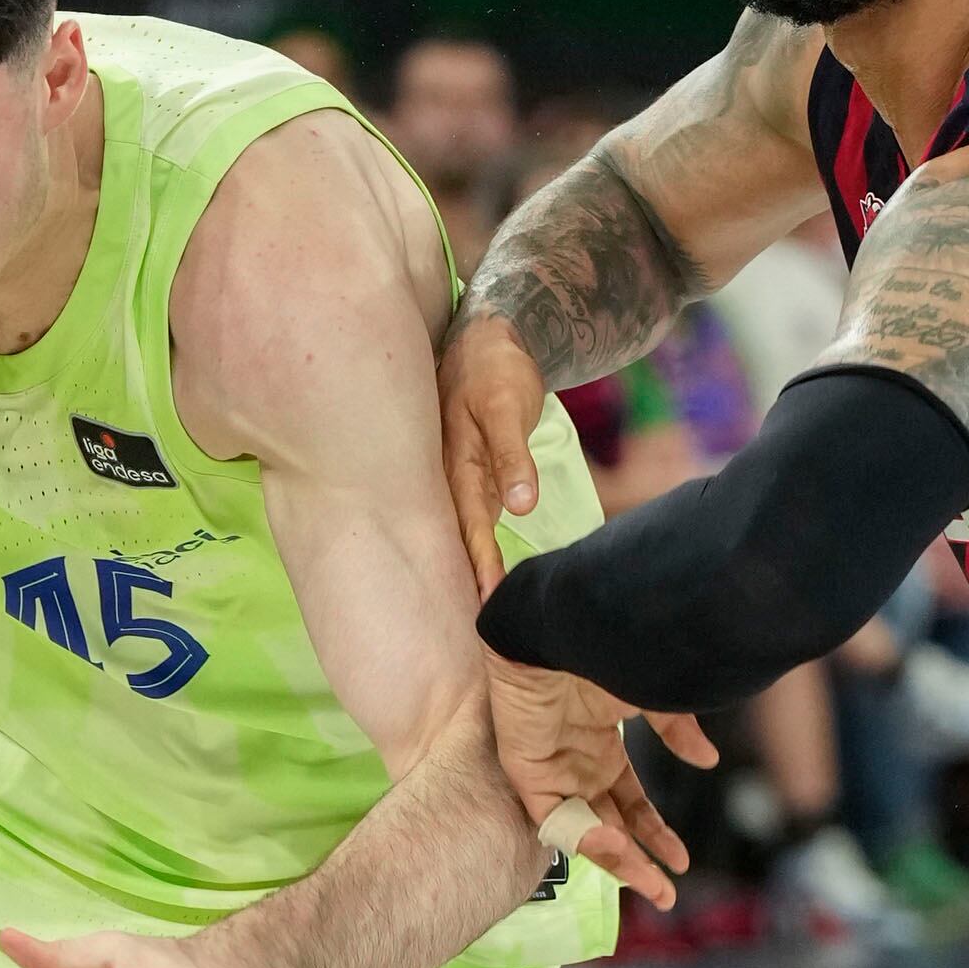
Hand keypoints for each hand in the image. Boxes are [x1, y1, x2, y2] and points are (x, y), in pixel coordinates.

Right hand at [438, 312, 550, 594]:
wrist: (490, 336)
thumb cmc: (498, 371)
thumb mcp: (506, 408)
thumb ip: (512, 457)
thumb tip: (519, 506)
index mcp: (454, 465)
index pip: (470, 529)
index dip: (479, 568)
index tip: (488, 606)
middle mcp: (449, 476)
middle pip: (459, 537)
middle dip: (468, 581)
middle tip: (480, 630)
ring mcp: (457, 474)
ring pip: (461, 528)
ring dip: (468, 565)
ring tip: (476, 609)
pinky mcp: (469, 470)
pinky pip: (469, 512)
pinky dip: (474, 540)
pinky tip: (478, 565)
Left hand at [483, 657, 713, 908]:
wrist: (561, 628)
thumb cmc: (604, 653)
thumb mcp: (652, 698)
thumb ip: (676, 731)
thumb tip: (707, 760)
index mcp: (604, 750)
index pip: (631, 805)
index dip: (655, 835)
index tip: (680, 862)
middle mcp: (578, 766)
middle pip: (609, 826)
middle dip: (639, 862)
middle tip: (666, 895)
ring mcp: (552, 769)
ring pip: (583, 829)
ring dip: (615, 858)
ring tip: (647, 881)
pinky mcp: (527, 768)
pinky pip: (553, 814)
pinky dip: (582, 833)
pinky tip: (613, 844)